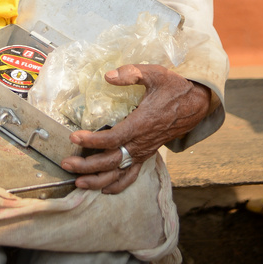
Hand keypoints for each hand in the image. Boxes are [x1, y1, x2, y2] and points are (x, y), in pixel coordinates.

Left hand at [60, 63, 211, 194]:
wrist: (195, 105)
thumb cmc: (174, 88)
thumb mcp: (154, 73)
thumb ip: (131, 73)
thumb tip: (108, 75)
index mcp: (141, 124)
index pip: (113, 138)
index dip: (92, 141)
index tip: (74, 137)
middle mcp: (142, 143)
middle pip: (111, 161)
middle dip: (87, 165)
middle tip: (66, 162)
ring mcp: (144, 151)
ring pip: (119, 173)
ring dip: (98, 180)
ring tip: (78, 182)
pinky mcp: (147, 154)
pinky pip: (132, 176)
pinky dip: (118, 185)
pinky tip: (104, 190)